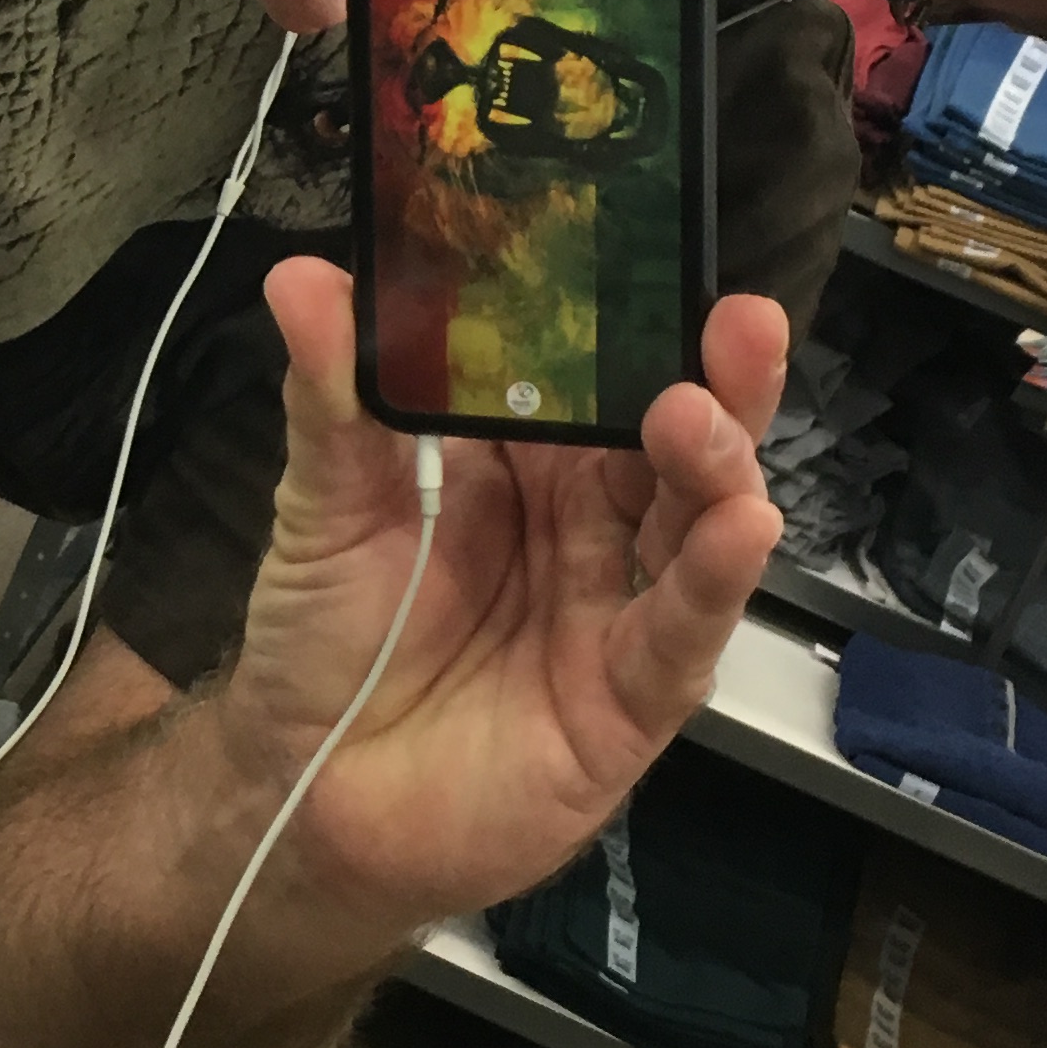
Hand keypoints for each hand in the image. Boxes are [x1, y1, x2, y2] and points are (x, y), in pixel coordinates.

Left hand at [226, 257, 788, 933]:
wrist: (302, 793)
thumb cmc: (324, 640)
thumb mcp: (322, 504)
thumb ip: (333, 397)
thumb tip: (305, 278)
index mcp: (521, 460)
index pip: (596, 375)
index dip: (632, 321)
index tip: (659, 253)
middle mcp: (584, 523)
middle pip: (668, 440)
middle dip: (712, 379)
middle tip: (737, 320)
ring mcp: (613, 608)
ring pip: (693, 524)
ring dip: (714, 466)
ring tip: (703, 414)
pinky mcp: (627, 701)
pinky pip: (681, 633)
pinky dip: (713, 581)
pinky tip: (744, 528)